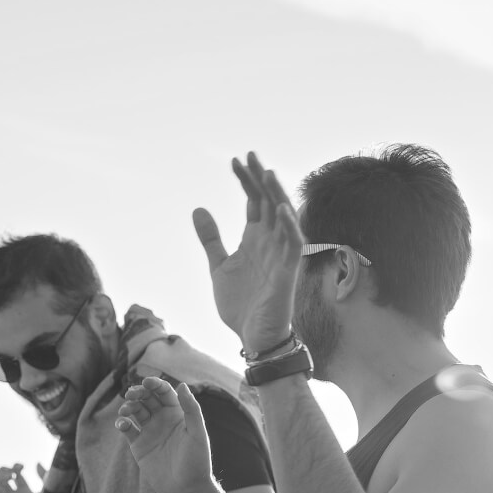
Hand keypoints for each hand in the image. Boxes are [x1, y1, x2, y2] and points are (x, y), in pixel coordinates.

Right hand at [0, 462, 45, 492]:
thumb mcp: (47, 486)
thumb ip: (43, 474)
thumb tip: (36, 463)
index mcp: (26, 491)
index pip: (15, 476)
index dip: (16, 468)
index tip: (22, 466)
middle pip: (2, 479)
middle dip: (4, 471)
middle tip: (12, 472)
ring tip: (8, 480)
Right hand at [115, 377, 212, 492]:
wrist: (187, 489)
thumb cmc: (197, 461)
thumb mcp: (197, 433)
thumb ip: (191, 409)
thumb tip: (183, 384)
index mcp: (178, 414)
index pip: (164, 392)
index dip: (155, 384)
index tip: (146, 382)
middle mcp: (162, 420)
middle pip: (147, 398)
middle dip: (138, 392)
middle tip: (131, 394)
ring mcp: (150, 432)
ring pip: (135, 411)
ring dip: (129, 406)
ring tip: (126, 410)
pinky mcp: (139, 446)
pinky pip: (127, 430)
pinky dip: (122, 424)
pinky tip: (122, 424)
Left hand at [193, 151, 303, 352]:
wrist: (253, 337)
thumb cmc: (240, 305)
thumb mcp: (219, 266)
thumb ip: (211, 239)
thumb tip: (198, 209)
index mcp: (255, 239)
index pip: (254, 202)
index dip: (246, 181)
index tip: (233, 160)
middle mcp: (270, 242)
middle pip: (268, 202)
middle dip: (259, 179)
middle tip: (249, 154)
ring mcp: (280, 256)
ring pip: (283, 218)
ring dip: (276, 195)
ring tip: (265, 173)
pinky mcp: (288, 273)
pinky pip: (294, 245)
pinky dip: (290, 227)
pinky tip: (282, 209)